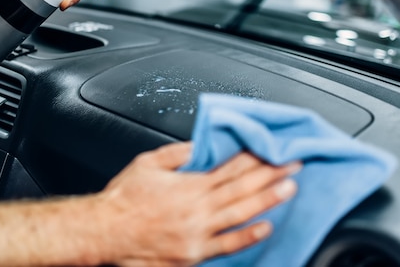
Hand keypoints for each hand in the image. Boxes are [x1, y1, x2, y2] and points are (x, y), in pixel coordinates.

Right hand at [95, 142, 300, 266]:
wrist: (106, 231)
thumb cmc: (124, 199)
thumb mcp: (148, 164)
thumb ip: (178, 154)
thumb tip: (201, 146)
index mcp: (189, 185)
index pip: (230, 167)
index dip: (254, 158)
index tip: (272, 149)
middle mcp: (198, 208)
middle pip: (242, 188)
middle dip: (270, 174)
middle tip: (292, 164)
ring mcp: (198, 232)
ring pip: (241, 213)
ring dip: (268, 200)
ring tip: (289, 188)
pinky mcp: (194, 253)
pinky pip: (228, 245)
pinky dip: (248, 236)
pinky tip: (266, 227)